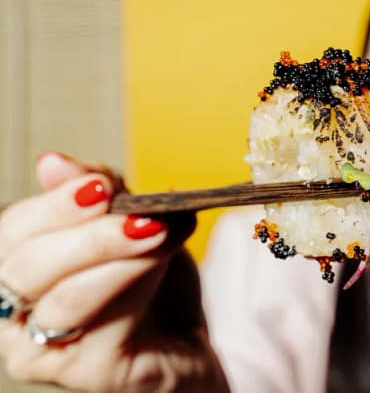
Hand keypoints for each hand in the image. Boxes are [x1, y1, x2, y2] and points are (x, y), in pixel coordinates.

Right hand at [0, 153, 228, 391]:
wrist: (188, 342)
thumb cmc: (151, 283)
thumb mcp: (130, 223)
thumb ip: (97, 194)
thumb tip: (52, 162)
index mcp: (14, 272)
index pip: (11, 233)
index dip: (53, 206)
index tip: (101, 183)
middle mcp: (12, 317)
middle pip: (25, 267)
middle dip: (86, 233)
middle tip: (138, 212)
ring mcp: (42, 352)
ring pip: (64, 299)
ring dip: (116, 256)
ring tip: (159, 230)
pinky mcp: (86, 374)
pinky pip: (104, 327)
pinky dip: (137, 284)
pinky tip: (164, 259)